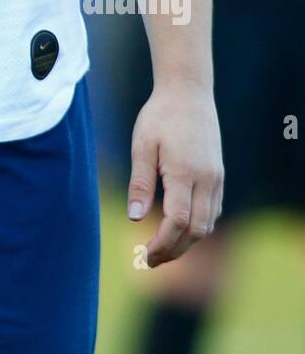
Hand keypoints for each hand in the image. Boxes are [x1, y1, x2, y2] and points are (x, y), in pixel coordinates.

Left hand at [127, 83, 222, 267]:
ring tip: (163, 249)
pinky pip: (213, 210)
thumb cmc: (160, 116)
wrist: (188, 92)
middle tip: (151, 260)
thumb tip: (134, 217)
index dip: (163, 243)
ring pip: (208, 223)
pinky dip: (199, 226)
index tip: (145, 254)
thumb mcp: (142, 145)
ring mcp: (216, 178)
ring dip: (188, 241)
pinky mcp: (218, 175)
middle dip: (175, 250)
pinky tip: (181, 228)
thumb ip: (140, 182)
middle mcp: (206, 179)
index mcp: (184, 172)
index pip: (178, 221)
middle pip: (197, 230)